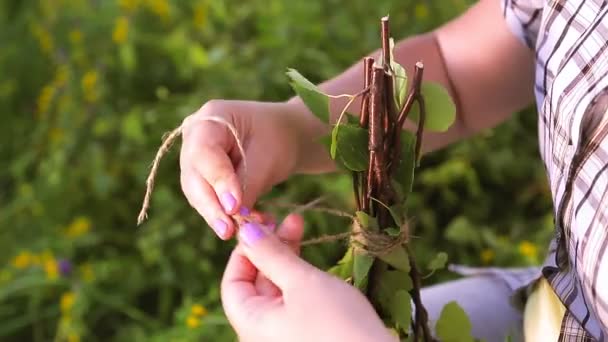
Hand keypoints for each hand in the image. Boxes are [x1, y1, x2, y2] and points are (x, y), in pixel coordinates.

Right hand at [180, 100, 302, 239]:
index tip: (233, 206)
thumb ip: (248, 184)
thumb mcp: (268, 158)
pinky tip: (242, 227)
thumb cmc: (279, 139)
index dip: (218, 181)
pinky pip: (207, 199)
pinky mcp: (201, 178)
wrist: (285, 136)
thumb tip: (233, 216)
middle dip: (211, 206)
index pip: (205, 153)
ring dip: (216, 215)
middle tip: (228, 230)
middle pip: (194, 176)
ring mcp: (193, 158)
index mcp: (210, 118)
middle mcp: (194, 137)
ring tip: (236, 232)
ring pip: (197, 192)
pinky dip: (223, 215)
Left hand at [221, 214, 396, 341]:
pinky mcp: (308, 335)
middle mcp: (262, 334)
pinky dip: (299, 279)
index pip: (232, 283)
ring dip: (287, 259)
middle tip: (290, 219)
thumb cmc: (337, 325)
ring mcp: (285, 336)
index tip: (263, 224)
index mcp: (250, 325)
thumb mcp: (302, 282)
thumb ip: (272, 255)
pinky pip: (294, 303)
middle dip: (271, 248)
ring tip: (300, 226)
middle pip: (257, 284)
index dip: (244, 250)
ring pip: (278, 291)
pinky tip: (311, 260)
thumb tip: (246, 231)